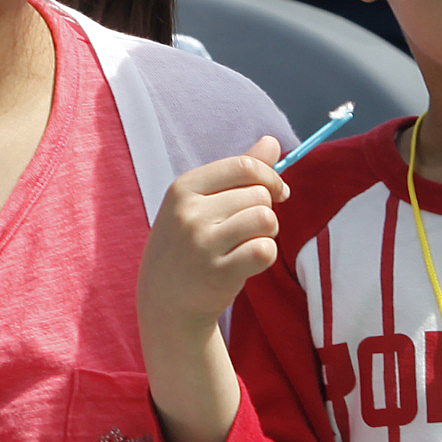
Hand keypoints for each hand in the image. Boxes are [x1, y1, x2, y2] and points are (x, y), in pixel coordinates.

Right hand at [137, 139, 288, 337]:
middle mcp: (189, 213)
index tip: (276, 192)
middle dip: (264, 210)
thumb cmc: (189, 243)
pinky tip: (247, 263)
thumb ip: (238, 171)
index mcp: (183, 188)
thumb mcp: (201, 202)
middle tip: (246, 230)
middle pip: (259, 194)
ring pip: (265, 219)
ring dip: (267, 232)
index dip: (270, 177)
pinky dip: (265, 255)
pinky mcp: (218, 273)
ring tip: (248, 243)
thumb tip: (273, 142)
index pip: (244, 166)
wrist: (165, 299)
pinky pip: (265, 250)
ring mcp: (202, 244)